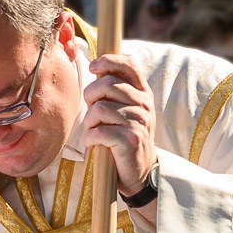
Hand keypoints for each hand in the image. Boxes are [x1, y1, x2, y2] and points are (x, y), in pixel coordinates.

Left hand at [85, 53, 157, 196]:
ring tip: (93, 132)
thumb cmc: (125, 138)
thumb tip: (96, 68)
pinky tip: (94, 144)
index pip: (129, 65)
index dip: (109, 61)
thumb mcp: (126, 110)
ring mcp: (138, 122)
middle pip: (107, 84)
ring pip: (99, 109)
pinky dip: (90, 139)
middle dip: (90, 97)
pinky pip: (98, 131)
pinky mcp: (130, 139)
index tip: (93, 67)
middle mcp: (144, 104)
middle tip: (91, 114)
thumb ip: (116, 91)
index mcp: (143, 93)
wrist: (140, 172)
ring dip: (89, 122)